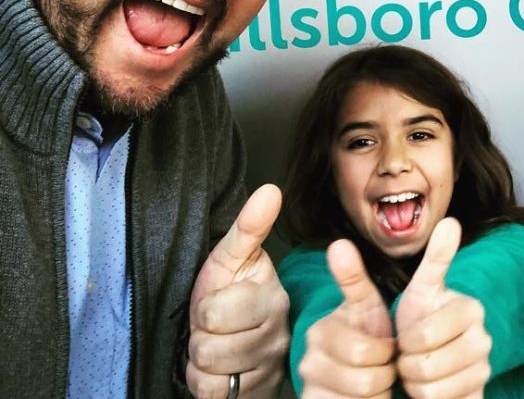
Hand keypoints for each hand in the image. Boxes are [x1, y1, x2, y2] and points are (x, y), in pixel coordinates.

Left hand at [187, 184, 289, 397]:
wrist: (239, 332)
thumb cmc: (233, 290)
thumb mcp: (232, 257)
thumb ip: (248, 226)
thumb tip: (270, 190)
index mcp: (272, 297)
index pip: (215, 314)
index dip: (204, 310)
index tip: (217, 301)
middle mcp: (278, 334)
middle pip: (210, 349)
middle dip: (201, 338)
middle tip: (215, 327)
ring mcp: (270, 367)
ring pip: (211, 376)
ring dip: (202, 364)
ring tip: (217, 346)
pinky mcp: (260, 393)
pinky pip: (215, 397)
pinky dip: (208, 386)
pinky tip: (220, 371)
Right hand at [296, 238, 395, 397]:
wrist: (363, 372)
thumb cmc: (368, 336)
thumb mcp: (368, 304)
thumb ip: (354, 276)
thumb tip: (337, 242)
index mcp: (321, 331)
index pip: (364, 351)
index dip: (386, 352)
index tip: (388, 346)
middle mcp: (308, 361)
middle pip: (365, 379)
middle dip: (385, 373)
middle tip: (384, 365)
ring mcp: (311, 389)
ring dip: (378, 393)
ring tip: (376, 380)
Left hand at [395, 218, 491, 398]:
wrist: (428, 362)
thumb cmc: (420, 323)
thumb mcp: (418, 291)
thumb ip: (434, 258)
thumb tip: (450, 220)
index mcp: (471, 308)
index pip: (424, 334)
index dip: (406, 340)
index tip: (407, 334)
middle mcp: (484, 338)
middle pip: (427, 365)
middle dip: (408, 364)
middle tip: (410, 355)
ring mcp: (484, 369)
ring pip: (432, 390)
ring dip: (415, 384)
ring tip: (418, 371)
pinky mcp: (480, 394)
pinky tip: (430, 389)